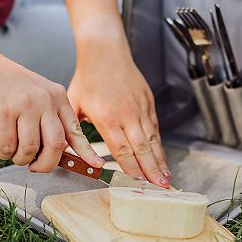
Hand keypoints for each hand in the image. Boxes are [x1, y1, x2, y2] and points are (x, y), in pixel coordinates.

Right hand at [0, 48, 104, 171]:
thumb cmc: (13, 87)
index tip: (97, 166)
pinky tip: (2, 144)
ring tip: (14, 151)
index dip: (88, 152)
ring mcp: (25, 105)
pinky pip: (8, 146)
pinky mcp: (3, 111)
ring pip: (30, 149)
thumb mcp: (41, 97)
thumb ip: (52, 120)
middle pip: (56, 145)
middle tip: (36, 167)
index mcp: (59, 98)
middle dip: (46, 164)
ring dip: (21, 159)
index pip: (76, 131)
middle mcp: (46, 100)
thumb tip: (60, 153)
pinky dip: (4, 152)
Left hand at [68, 40, 170, 186]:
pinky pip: (155, 127)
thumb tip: (74, 151)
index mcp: (108, 118)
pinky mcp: (148, 103)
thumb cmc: (89, 78)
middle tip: (161, 188)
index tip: (139, 184)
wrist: (106, 52)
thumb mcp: (75, 103)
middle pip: (142, 149)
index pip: (123, 150)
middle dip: (152, 171)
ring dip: (160, 160)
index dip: (132, 170)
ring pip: (153, 140)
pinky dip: (159, 144)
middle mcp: (128, 115)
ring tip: (167, 177)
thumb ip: (76, 130)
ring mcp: (141, 109)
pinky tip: (161, 155)